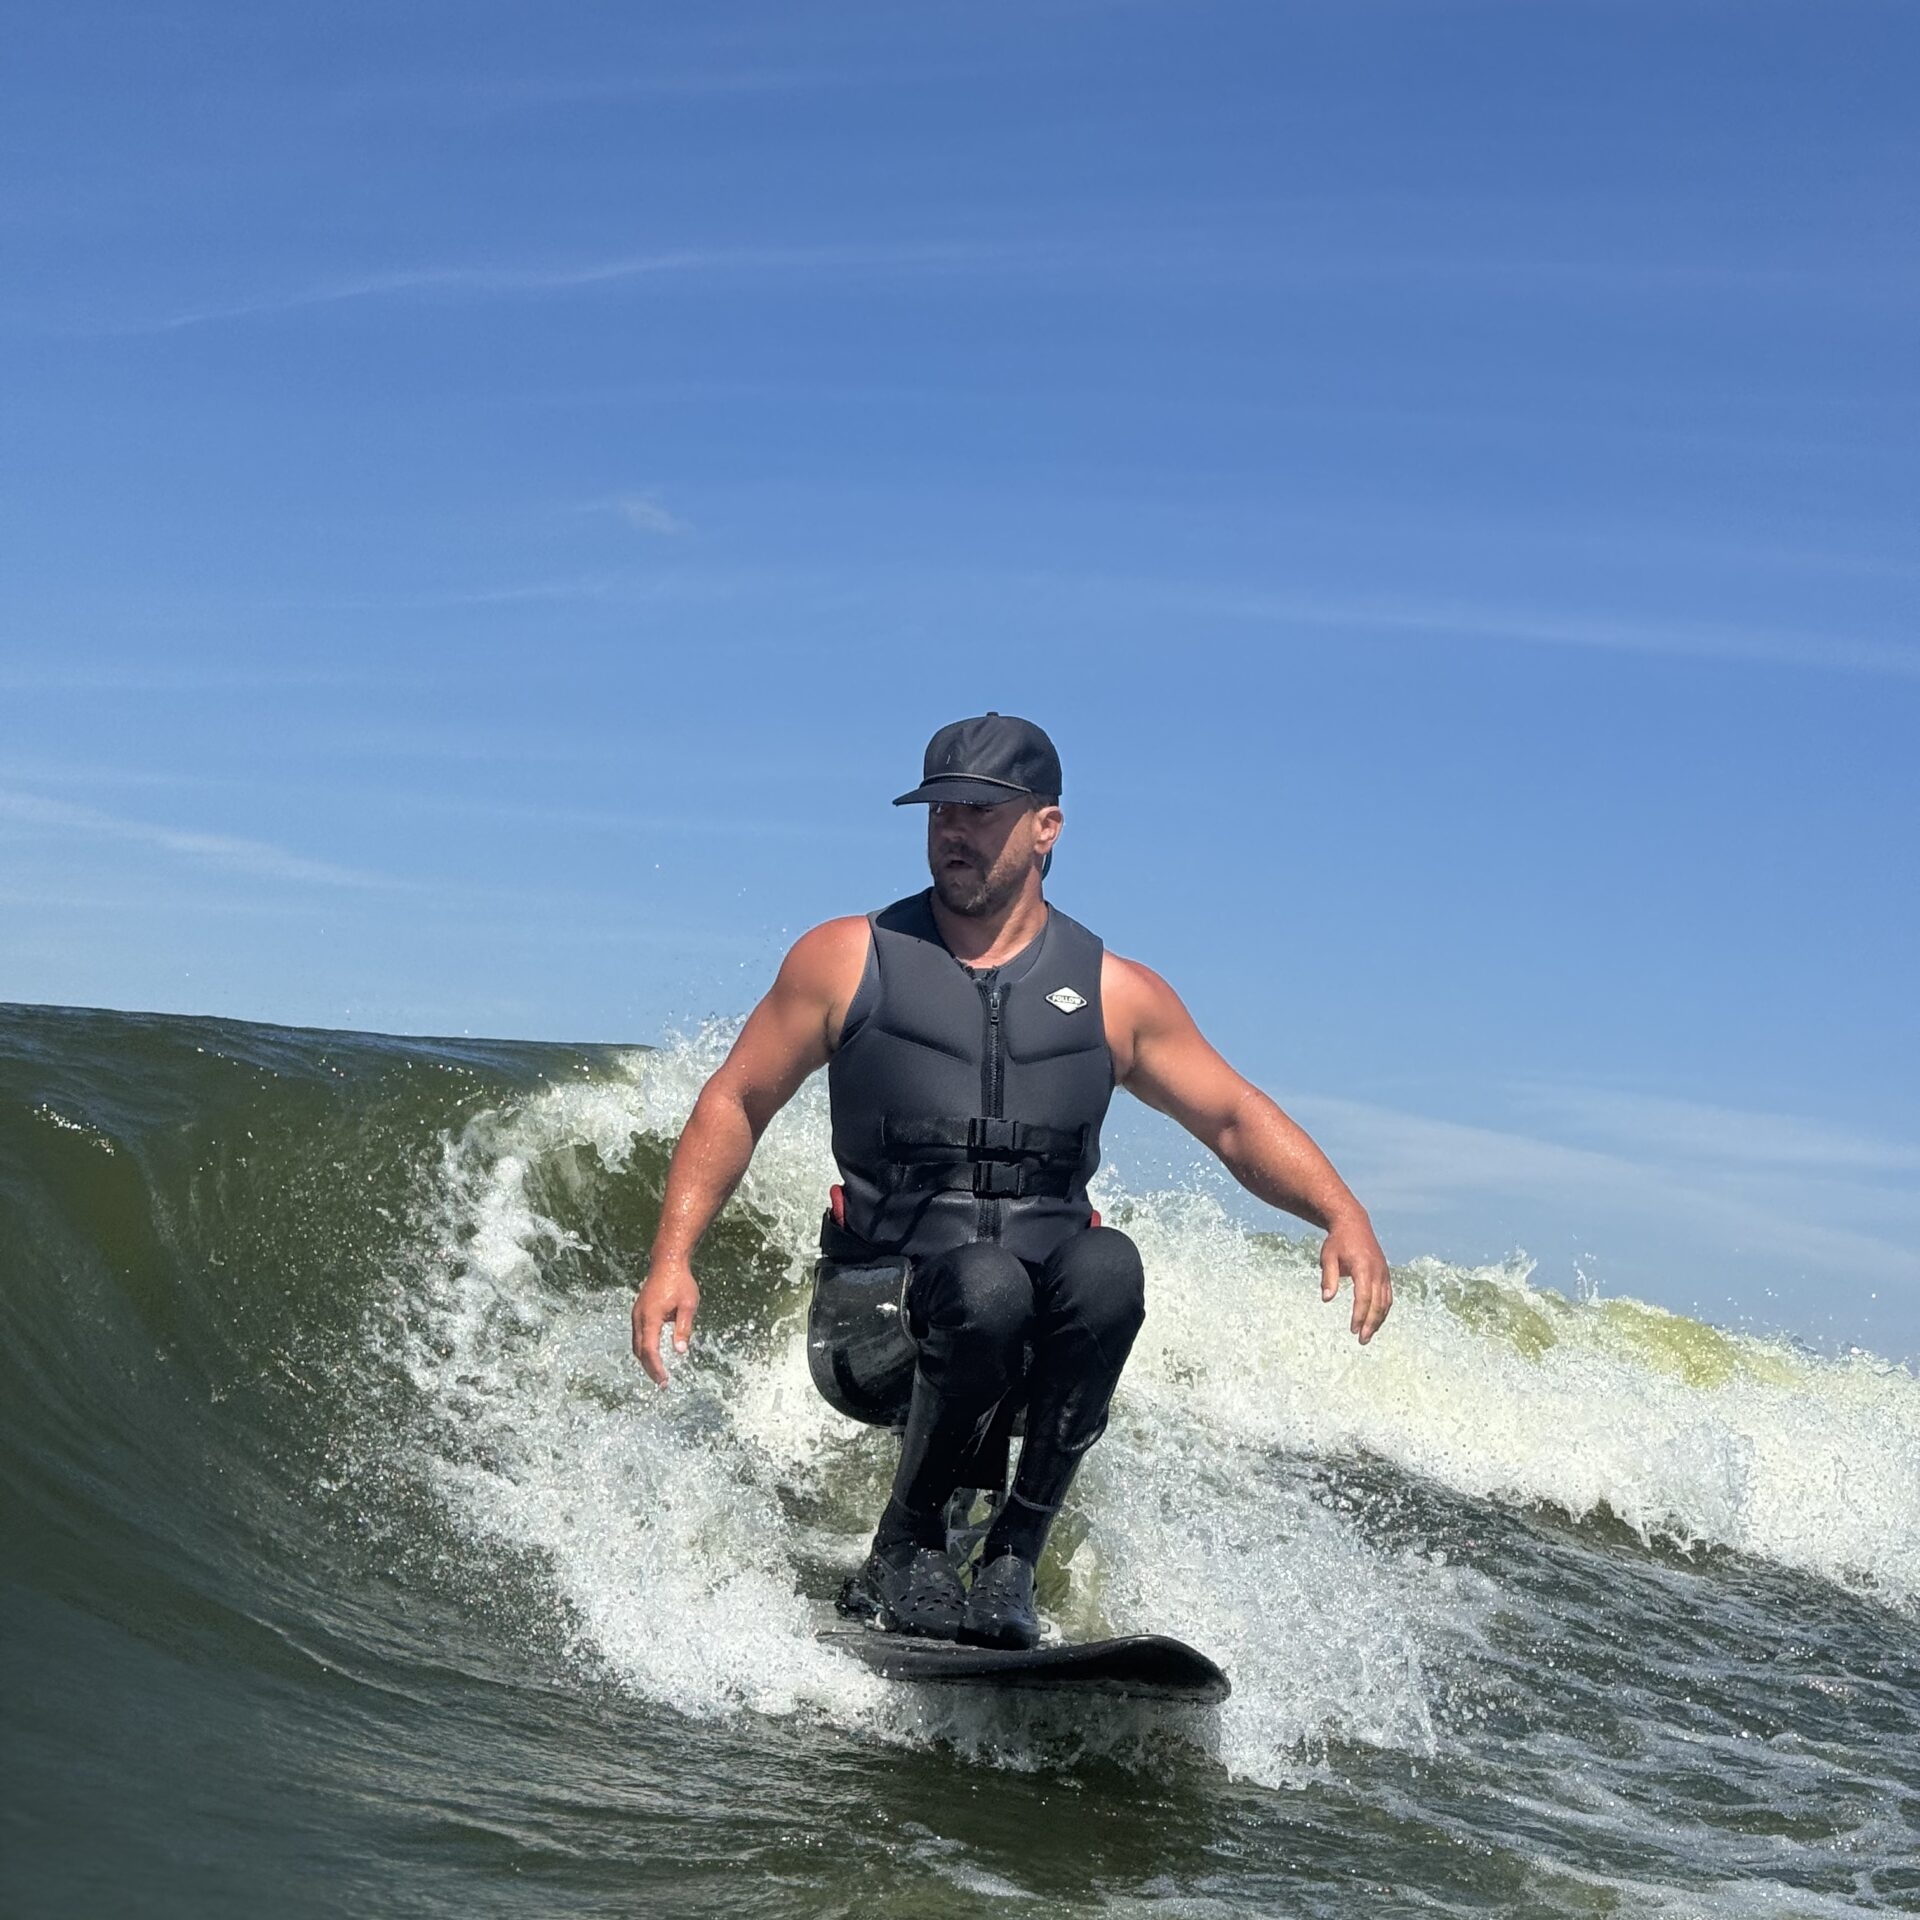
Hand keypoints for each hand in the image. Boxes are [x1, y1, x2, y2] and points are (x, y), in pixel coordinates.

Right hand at [632, 1259, 699, 1384]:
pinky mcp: (638, 1312)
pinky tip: (654, 1354)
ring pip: (636, 1344)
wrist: (667, 1262)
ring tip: (659, 1372)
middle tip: (662, 1382)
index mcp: (651, 1317)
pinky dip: (644, 1348)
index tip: (664, 1380)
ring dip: (646, 1359)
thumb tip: (680, 1351)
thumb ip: (683, 1328)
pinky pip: (638, 1335)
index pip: (650, 1350)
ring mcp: (636, 1314)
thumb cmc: (680, 1282)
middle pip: (640, 1350)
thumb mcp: (688, 1305)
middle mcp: (639, 1317)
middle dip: (650, 1368)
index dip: (656, 1367)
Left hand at [1320, 1213, 1391, 1344]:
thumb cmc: (1338, 1241)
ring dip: (1378, 1320)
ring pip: (1385, 1302)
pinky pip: (1388, 1296)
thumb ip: (1328, 1278)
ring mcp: (1384, 1272)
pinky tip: (1376, 1321)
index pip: (1363, 1297)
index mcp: (1364, 1267)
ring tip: (1368, 1335)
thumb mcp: (1328, 1257)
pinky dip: (1383, 1310)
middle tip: (1362, 1340)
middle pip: (1377, 1303)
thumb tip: (1327, 1299)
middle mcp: (1378, 1271)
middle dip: (1370, 1324)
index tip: (1352, 1329)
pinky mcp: (1385, 1273)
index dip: (1359, 1315)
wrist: (1353, 1223)